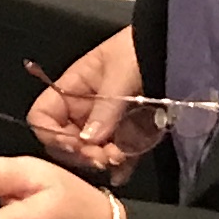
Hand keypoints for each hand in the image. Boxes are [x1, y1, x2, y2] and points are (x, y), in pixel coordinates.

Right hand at [30, 27, 149, 179]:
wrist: (175, 47)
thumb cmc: (142, 48)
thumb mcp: (121, 73)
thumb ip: (105, 107)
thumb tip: (88, 139)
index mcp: (72, 88)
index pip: (43, 116)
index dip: (51, 133)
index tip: (74, 144)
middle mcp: (83, 108)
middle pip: (65, 140)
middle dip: (81, 153)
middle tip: (102, 156)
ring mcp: (105, 122)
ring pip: (90, 152)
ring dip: (102, 160)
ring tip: (120, 157)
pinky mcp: (126, 133)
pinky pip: (116, 154)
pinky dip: (119, 167)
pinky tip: (124, 171)